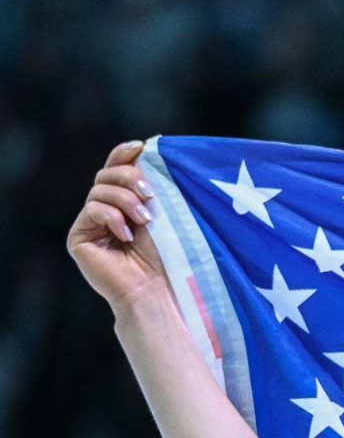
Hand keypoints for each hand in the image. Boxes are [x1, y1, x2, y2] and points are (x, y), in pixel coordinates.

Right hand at [68, 141, 172, 311]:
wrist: (157, 292)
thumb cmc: (170, 258)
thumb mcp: (166, 215)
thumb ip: (155, 187)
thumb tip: (149, 151)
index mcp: (125, 204)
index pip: (117, 169)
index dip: (124, 154)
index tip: (141, 146)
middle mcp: (104, 211)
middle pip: (106, 174)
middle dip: (129, 177)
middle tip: (150, 194)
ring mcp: (90, 224)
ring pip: (99, 190)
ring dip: (125, 200)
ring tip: (145, 220)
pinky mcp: (79, 237)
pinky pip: (91, 210)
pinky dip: (112, 217)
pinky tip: (127, 234)